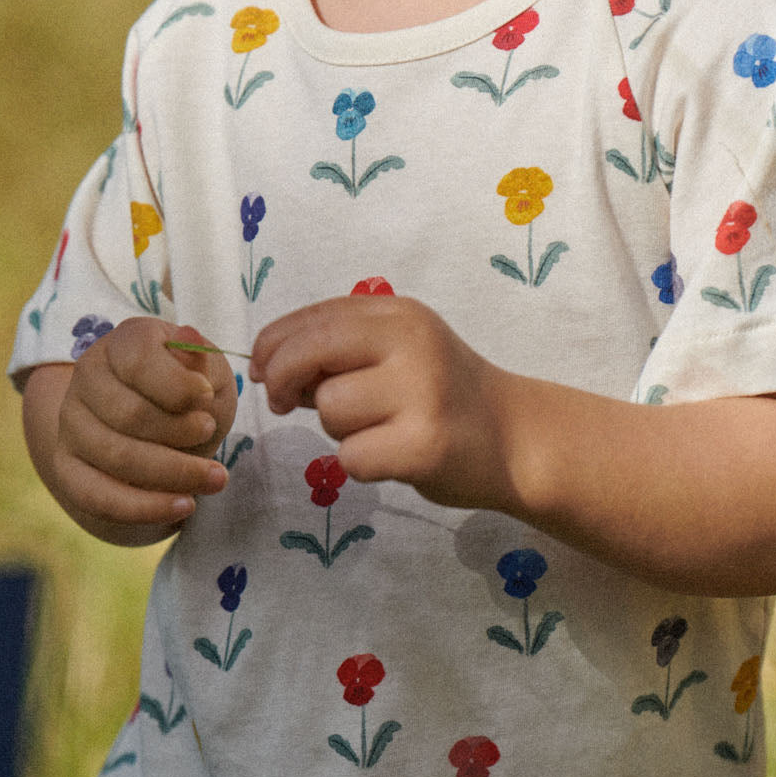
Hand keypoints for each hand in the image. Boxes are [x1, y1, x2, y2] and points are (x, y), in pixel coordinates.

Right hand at [23, 317, 237, 544]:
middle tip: (212, 434)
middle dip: (180, 433)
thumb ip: (199, 362)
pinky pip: (98, 497)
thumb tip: (190, 338)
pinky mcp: (68, 466)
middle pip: (128, 415)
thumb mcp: (206, 371)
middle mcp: (86, 378)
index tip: (208, 397)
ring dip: (173, 473)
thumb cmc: (189, 392)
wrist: (160, 429)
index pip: (139, 363)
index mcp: (121, 343)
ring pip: (116, 458)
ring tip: (215, 477)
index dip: (179, 386)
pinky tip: (185, 506)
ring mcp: (71, 423)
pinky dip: (145, 508)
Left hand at [250, 295, 518, 513]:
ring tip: (376, 429)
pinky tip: (392, 455)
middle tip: (282, 403)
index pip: (313, 318)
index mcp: (399, 313)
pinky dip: (359, 463)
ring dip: (336, 428)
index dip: (272, 344)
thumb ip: (340, 348)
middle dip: (281, 379)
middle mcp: (412, 343)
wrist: (516, 439)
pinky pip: (351, 456)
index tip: (259, 369)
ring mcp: (421, 393)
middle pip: (308, 353)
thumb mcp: (398, 350)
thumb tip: (267, 366)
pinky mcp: (424, 445)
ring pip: (329, 409)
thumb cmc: (444, 394)